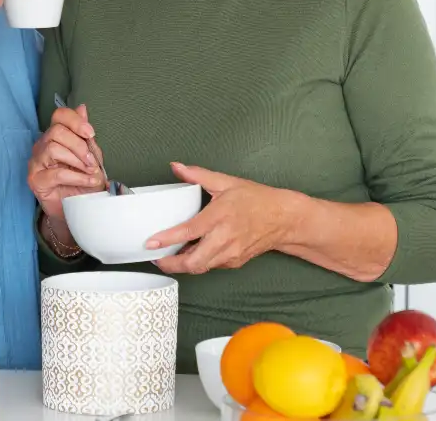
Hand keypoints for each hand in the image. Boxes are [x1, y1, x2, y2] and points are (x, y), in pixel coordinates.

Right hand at [28, 105, 106, 222]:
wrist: (74, 210)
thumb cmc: (81, 182)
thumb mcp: (90, 157)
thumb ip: (85, 136)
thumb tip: (82, 108)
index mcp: (55, 136)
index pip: (59, 116)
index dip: (75, 121)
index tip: (90, 134)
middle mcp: (42, 146)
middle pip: (56, 132)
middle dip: (79, 146)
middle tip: (92, 161)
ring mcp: (36, 162)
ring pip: (53, 149)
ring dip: (77, 161)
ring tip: (90, 172)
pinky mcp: (35, 180)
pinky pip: (56, 173)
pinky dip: (76, 177)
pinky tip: (87, 181)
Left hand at [148, 162, 295, 274]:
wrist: (284, 218)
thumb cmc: (257, 199)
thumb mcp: (227, 182)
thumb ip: (198, 175)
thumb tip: (176, 167)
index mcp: (220, 216)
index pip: (189, 231)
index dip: (167, 240)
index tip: (150, 243)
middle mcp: (225, 238)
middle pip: (193, 261)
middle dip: (171, 264)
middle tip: (155, 257)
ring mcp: (231, 253)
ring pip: (201, 267)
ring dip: (183, 265)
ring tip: (170, 255)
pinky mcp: (235, 262)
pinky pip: (211, 266)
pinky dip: (198, 262)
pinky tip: (191, 252)